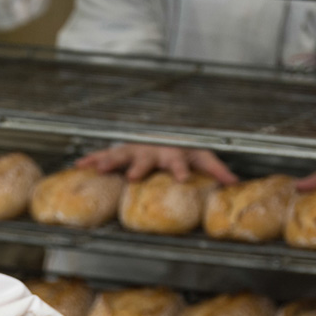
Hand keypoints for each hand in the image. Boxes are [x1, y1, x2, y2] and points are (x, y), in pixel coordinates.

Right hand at [76, 144, 238, 184]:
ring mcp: (135, 150)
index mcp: (173, 153)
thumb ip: (218, 170)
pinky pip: (104, 155)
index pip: (178, 161)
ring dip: (110, 161)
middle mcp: (153, 150)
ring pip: (121, 154)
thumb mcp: (204, 156)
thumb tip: (236, 183)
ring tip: (99, 168)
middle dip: (139, 166)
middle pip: (145, 158)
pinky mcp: (122, 152)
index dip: (179, 168)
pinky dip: (92, 159)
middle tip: (133, 175)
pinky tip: (79, 165)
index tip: (180, 177)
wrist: (166, 132)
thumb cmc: (186, 148)